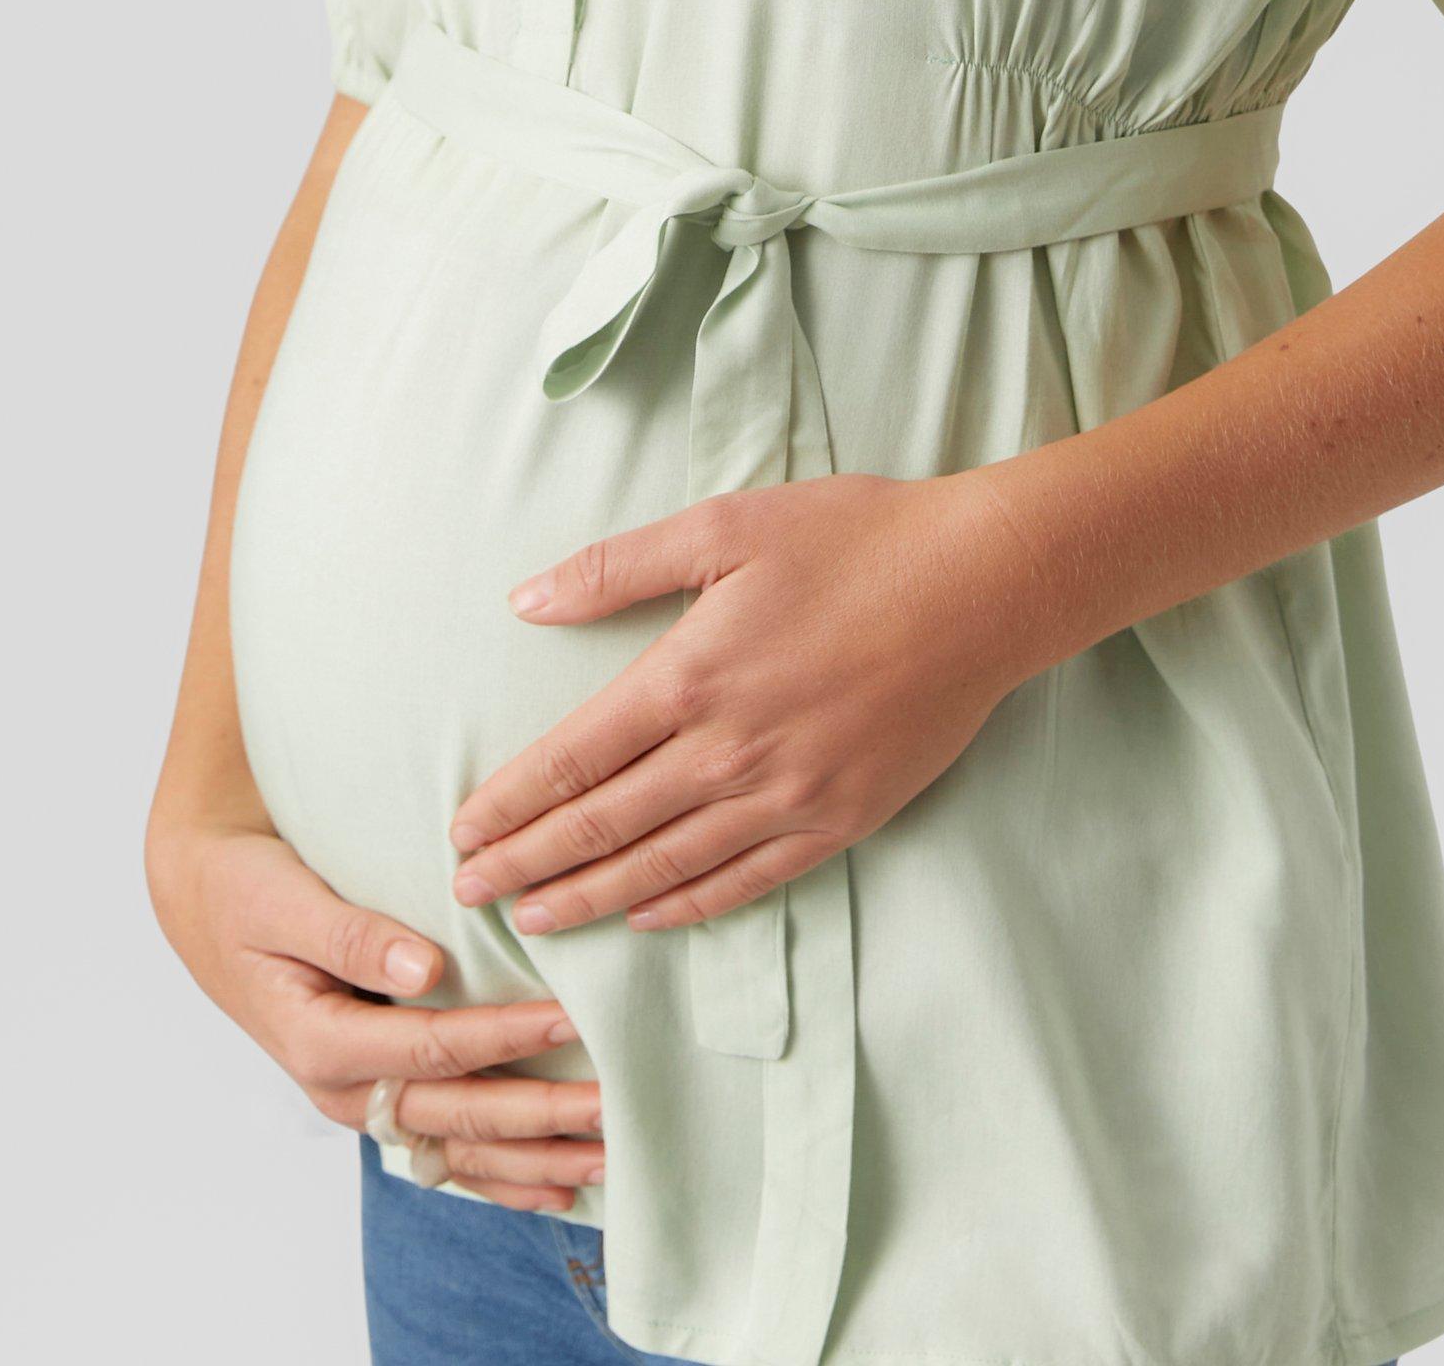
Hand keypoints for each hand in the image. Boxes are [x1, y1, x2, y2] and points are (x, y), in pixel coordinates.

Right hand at [146, 815, 603, 1210]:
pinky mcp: (382, 1097)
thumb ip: (354, 934)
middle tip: (613, 1106)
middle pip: (454, 1114)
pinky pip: (447, 1150)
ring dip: (532, 1158)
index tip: (569, 1018)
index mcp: (319, 1039)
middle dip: (536, 1116)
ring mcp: (365, 1101)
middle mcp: (344, 1088)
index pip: (427, 1047)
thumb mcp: (286, 901)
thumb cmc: (249, 892)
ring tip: (607, 1158)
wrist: (210, 904)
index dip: (500, 1034)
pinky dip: (502, 1174)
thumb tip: (424, 966)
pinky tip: (558, 1187)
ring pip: (458, 1149)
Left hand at [445, 470, 1039, 935]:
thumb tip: (526, 602)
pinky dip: (687, 906)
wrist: (984, 584)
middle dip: (528, 865)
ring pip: (665, 865)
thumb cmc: (858, 538)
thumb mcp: (728, 523)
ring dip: (592, 898)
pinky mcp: (841, 819)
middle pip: (604, 825)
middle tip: (470, 896)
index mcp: (691, 675)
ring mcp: (788, 795)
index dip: (508, 804)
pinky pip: (746, 881)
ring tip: (537, 921)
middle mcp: (729, 751)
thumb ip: (620, 567)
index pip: (572, 759)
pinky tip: (648, 917)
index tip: (459, 833)